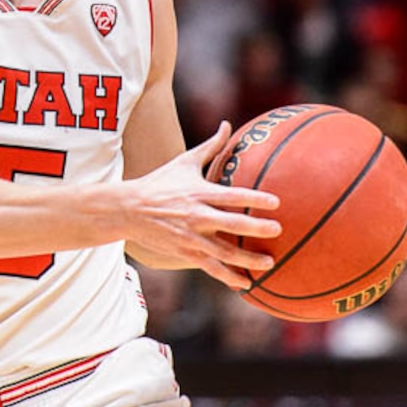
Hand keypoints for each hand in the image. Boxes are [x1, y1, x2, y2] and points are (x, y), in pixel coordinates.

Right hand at [122, 122, 280, 289]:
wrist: (129, 209)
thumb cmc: (160, 182)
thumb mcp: (184, 162)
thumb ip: (211, 145)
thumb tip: (227, 124)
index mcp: (200, 193)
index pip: (232, 196)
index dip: (254, 199)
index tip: (275, 202)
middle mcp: (197, 216)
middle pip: (231, 225)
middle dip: (255, 229)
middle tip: (277, 230)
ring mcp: (191, 237)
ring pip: (224, 252)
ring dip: (247, 260)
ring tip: (270, 263)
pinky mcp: (185, 253)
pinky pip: (211, 268)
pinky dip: (229, 277)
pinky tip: (246, 283)